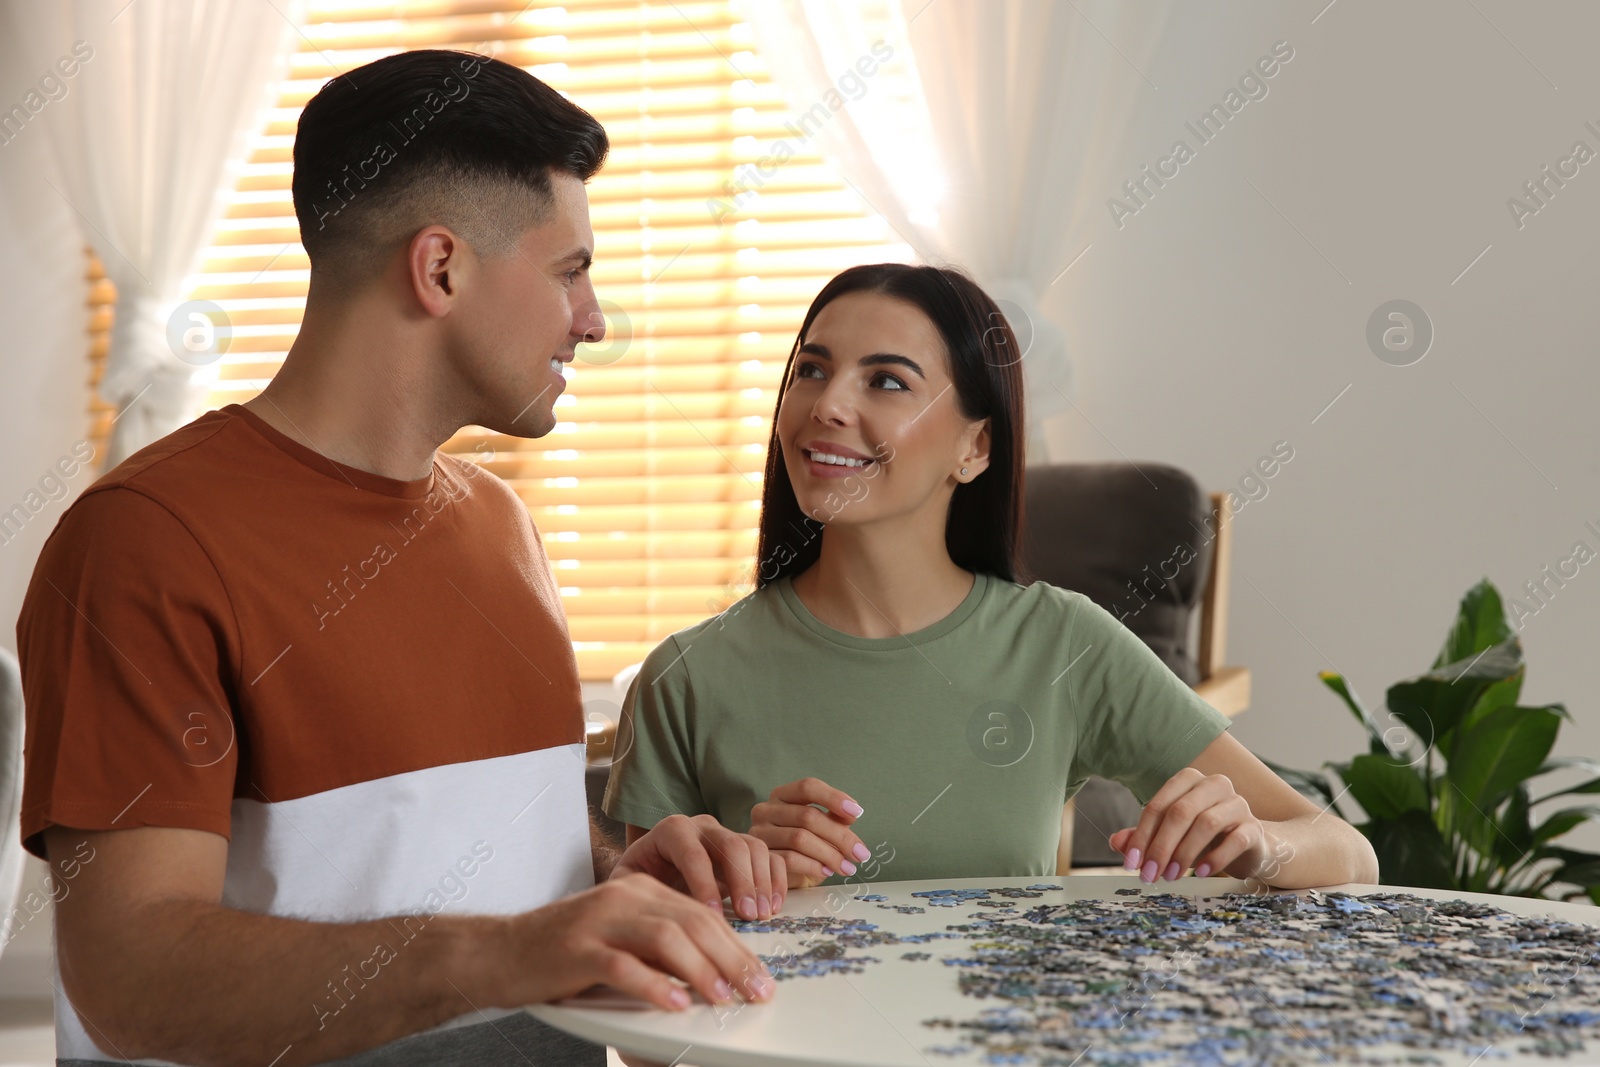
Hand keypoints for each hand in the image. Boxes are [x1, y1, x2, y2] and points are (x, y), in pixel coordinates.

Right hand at [504, 872, 775, 1012]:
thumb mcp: (620, 937)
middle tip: (756, 992)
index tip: (760, 977)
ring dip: (700, 971)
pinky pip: (623, 965)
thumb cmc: (564, 952)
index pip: (702, 914)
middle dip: (731, 959)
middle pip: (693, 922)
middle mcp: (624, 896)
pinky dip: (653, 986)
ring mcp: (599, 920)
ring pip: (665, 937)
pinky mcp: (576, 948)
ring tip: (721, 999)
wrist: (498, 952)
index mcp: (640, 889)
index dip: (737, 946)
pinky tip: (673, 1004)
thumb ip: (661, 946)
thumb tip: (715, 975)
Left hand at [615, 813, 786, 920]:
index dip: (704, 885)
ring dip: (762, 883)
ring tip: (761, 916)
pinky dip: (777, 881)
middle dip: (742, 881)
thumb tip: (656, 922)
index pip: (692, 853)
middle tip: (747, 916)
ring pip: (755, 847)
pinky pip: (771, 856)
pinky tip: (772, 908)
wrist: (653, 873)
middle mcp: (703, 826)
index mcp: (671, 830)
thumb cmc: (640, 882)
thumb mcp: (627, 885)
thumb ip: (634, 894)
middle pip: (731, 844)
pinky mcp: (747, 850)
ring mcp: (728, 835)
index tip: (711, 917)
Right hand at [749, 778, 870, 888]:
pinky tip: (827, 871)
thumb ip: (834, 817)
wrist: (783, 875)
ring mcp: (760, 833)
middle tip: (860, 854)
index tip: (857, 813)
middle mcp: (766, 810)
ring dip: (830, 854)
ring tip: (846, 867)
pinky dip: (813, 866)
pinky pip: (790, 859)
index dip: (833, 797)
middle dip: (840, 836)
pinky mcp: (760, 857)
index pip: (807, 787)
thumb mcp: (822, 828)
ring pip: (799, 838)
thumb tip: (852, 813)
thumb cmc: (805, 847)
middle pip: (807, 816)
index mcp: (782, 795)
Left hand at [1109, 768, 1271, 883]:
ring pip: (1207, 823)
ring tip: (1172, 876)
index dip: (1141, 835)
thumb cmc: (1203, 838)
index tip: (1131, 864)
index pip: (1158, 805)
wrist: (1249, 847)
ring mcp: (1237, 803)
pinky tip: (1201, 872)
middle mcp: (1214, 785)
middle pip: (1181, 812)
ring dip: (1185, 853)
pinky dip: (1215, 857)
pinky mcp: (1254, 827)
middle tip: (1150, 874)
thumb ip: (1144, 837)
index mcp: (1188, 781)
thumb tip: (1116, 842)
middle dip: (1161, 846)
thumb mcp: (1170, 837)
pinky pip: (1235, 839)